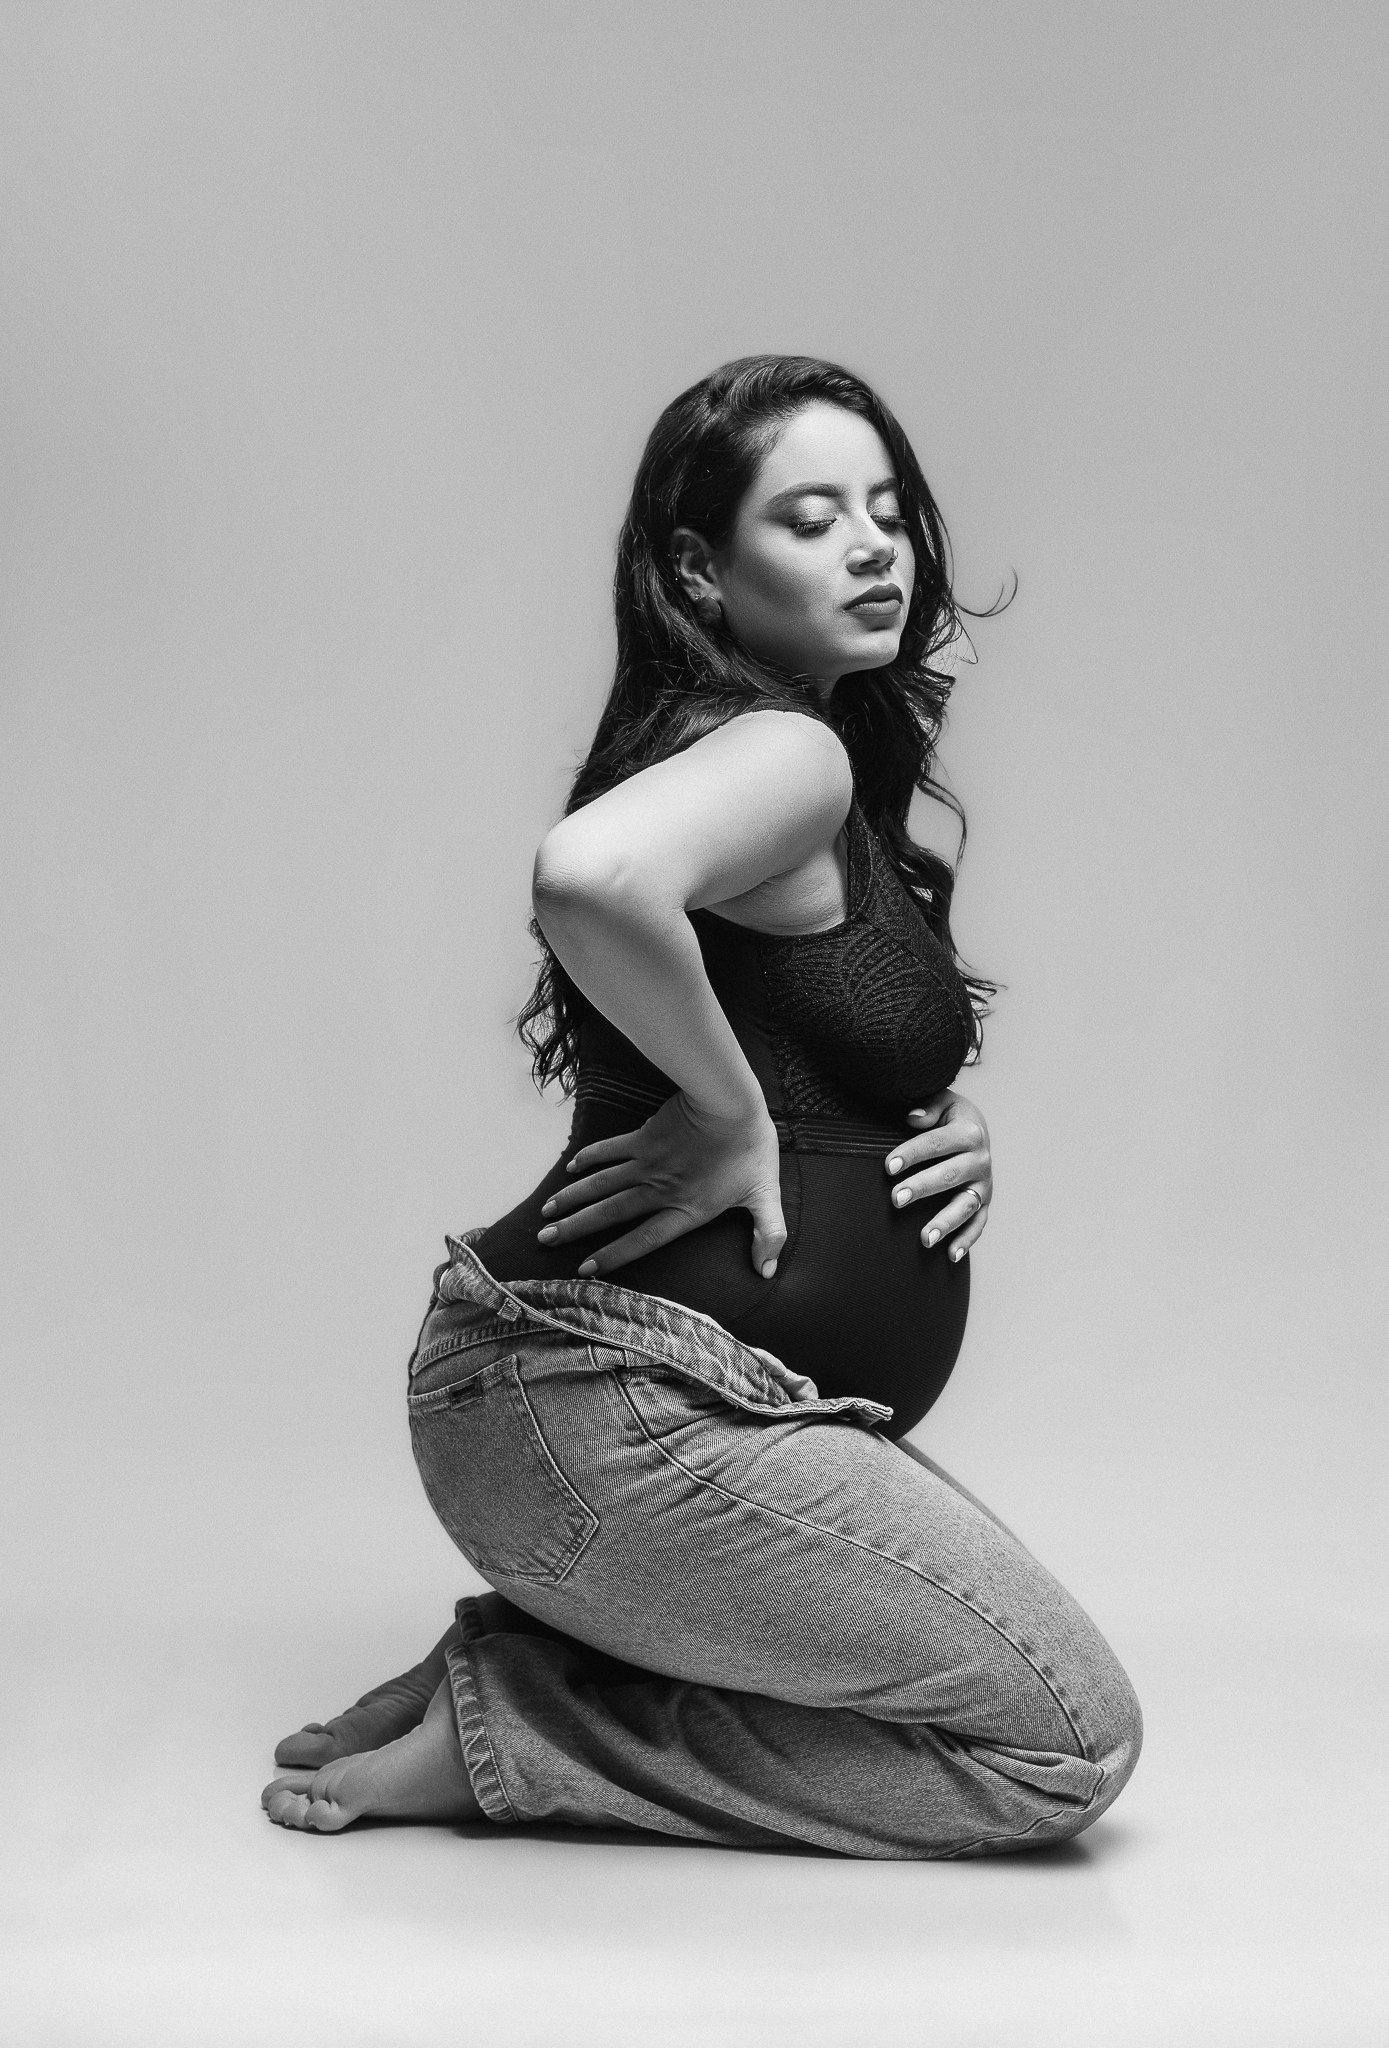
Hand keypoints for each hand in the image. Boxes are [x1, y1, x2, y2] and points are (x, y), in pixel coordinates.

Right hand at [536, 1090, 787, 1279]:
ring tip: (546, 1215)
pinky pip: (610, 1150)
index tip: (585, 1269)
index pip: (643, 1239)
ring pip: (601, 1184)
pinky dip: (589, 1159)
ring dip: (572, 1199)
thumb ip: (768, 1234)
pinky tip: (570, 1169)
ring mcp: (648, 1162)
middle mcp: (660, 1190)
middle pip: (610, 1214)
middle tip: (545, 1241)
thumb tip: (768, 1272)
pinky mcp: (644, 1137)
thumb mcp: (766, 1196)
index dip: (614, 1255)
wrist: (730, 1102)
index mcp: (687, 1209)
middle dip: (576, 1230)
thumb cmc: (751, 1149)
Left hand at [883, 1088, 991, 1262]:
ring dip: (946, 1222)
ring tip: (924, 1239)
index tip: (888, 1166)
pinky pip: (978, 1224)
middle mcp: (981, 1159)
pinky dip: (967, 1240)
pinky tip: (950, 1255)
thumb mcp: (943, 1101)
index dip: (912, 1153)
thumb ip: (929, 1106)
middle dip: (922, 1187)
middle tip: (895, 1199)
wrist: (975, 1128)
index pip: (937, 1143)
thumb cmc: (950, 1116)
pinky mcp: (984, 1202)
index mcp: (969, 1131)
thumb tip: (913, 1118)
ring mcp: (984, 1184)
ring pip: (966, 1205)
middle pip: (950, 1175)